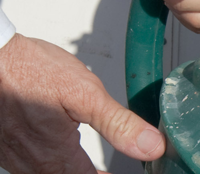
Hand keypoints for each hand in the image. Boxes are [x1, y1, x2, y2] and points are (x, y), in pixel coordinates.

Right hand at [0, 34, 164, 172]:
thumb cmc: (31, 70)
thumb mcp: (86, 93)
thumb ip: (118, 124)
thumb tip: (151, 147)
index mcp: (55, 154)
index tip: (124, 173)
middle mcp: (31, 162)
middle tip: (107, 169)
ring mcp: (13, 155)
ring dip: (68, 170)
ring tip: (86, 166)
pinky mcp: (3, 145)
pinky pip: (27, 165)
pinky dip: (47, 163)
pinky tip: (55, 152)